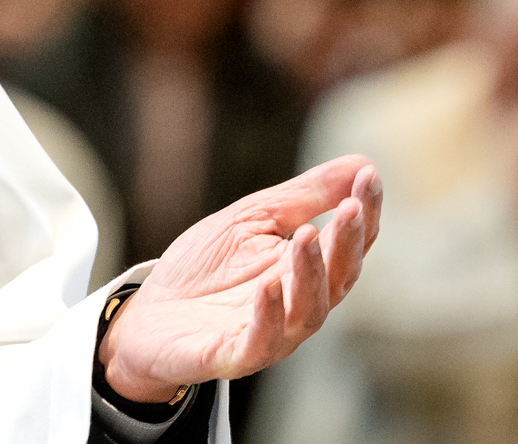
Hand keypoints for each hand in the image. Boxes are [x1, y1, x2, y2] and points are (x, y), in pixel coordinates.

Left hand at [96, 156, 380, 404]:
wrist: (148, 316)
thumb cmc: (204, 267)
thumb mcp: (253, 218)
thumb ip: (304, 196)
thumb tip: (361, 162)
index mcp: (303, 271)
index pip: (347, 245)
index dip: (363, 214)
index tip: (369, 177)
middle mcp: (296, 305)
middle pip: (337, 279)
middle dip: (347, 243)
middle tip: (351, 207)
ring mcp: (268, 334)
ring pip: (307, 312)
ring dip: (312, 275)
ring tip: (308, 235)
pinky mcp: (231, 355)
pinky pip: (259, 343)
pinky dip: (269, 315)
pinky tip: (269, 285)